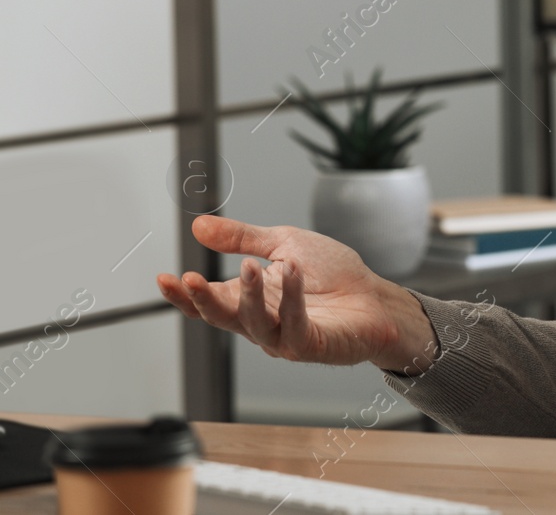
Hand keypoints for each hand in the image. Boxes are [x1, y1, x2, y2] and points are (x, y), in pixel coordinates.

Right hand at [156, 216, 438, 373]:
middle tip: (191, 278)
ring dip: (249, 295)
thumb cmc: (334, 274)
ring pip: (254, 324)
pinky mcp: (311, 345)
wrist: (375, 297)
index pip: (209, 301)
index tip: (164, 278)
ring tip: (250, 265)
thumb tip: (198, 226)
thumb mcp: (284, 243)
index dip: (185, 294)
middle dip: (203, 300)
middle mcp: (262, 321)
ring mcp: (284, 337)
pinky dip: (291, 298)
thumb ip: (242, 238)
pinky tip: (293, 272)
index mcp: (251, 299)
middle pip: (221, 318)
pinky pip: (294, 326)